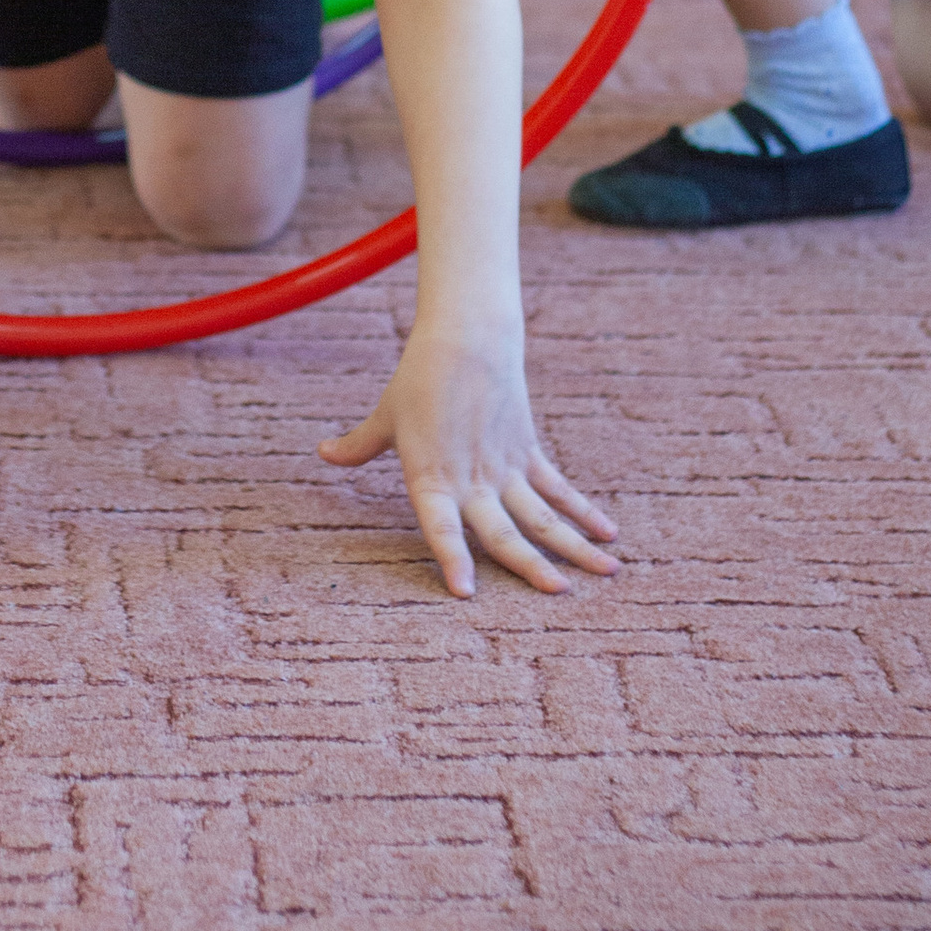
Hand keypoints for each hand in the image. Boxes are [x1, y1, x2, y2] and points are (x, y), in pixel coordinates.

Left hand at [320, 327, 618, 596]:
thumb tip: (323, 455)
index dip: (451, 558)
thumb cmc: (418, 378)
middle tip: (559, 593)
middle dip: (532, 566)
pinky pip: (558, 488)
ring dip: (575, 545)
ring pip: (544, 515)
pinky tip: (608, 534)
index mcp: (430, 476)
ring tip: (608, 571)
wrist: (466, 337)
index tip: (465, 592)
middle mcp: (471, 479)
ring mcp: (504, 467)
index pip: (440, 526)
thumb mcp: (384, 416)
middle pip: (505, 530)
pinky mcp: (527, 451)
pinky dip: (583, 511)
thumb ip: (358, 445)